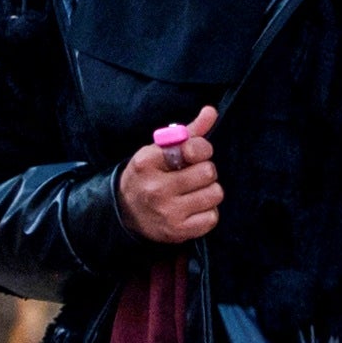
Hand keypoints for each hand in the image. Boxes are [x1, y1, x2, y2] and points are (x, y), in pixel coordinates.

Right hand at [116, 104, 222, 243]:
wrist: (126, 212)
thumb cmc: (149, 176)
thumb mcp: (159, 151)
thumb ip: (188, 132)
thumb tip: (211, 111)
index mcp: (148, 162)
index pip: (194, 149)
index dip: (201, 150)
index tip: (193, 155)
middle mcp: (156, 188)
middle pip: (208, 172)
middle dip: (205, 172)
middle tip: (192, 176)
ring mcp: (167, 212)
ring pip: (215, 194)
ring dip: (208, 192)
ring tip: (192, 193)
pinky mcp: (178, 231)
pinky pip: (213, 217)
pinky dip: (207, 213)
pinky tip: (192, 209)